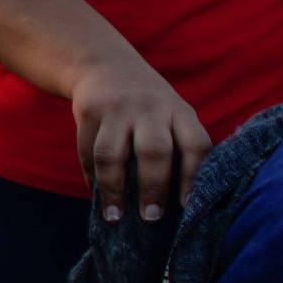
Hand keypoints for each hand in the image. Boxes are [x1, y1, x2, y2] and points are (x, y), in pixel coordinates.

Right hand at [71, 58, 209, 221]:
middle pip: (154, 151)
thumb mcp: (171, 114)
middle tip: (151, 218)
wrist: (105, 64)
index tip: (187, 207)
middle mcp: (150, 107)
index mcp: (179, 111)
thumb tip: (178, 206)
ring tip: (115, 217)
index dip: (193, 177)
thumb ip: (177, 148)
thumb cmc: (148, 107)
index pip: (195, 144)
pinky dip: (91, 178)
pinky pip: (87, 152)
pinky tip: (96, 195)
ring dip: (113, 190)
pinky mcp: (88, 110)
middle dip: (153, 188)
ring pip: (112, 155)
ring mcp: (117, 107)